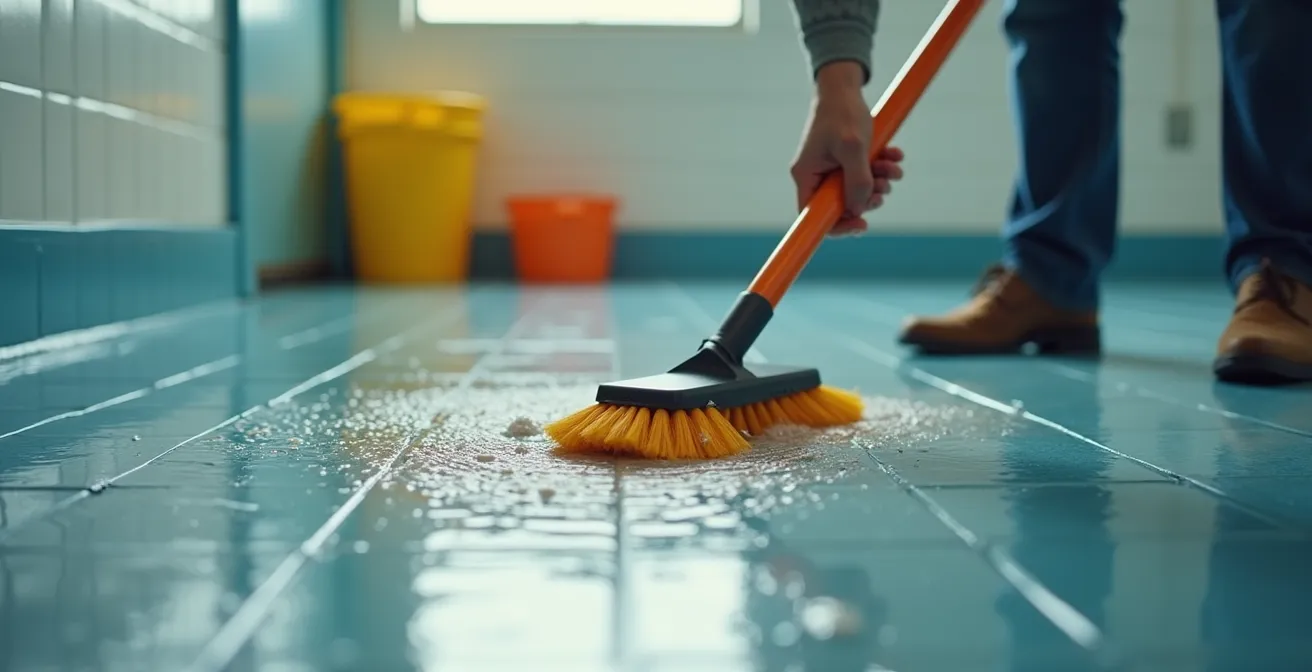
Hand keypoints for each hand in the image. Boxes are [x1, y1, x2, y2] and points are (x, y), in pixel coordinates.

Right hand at [790, 61, 904, 236]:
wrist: (844, 87)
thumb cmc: (843, 113)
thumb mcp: (854, 148)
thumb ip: (857, 180)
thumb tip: (859, 209)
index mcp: (807, 175)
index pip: (813, 216)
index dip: (837, 226)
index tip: (862, 224)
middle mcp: (816, 175)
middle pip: (841, 205)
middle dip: (867, 198)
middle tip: (883, 187)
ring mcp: (831, 168)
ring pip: (858, 190)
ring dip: (879, 181)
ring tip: (891, 165)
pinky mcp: (846, 160)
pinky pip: (865, 174)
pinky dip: (881, 167)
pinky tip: (892, 154)